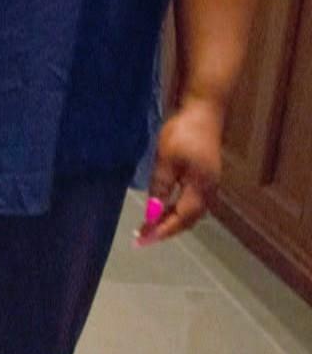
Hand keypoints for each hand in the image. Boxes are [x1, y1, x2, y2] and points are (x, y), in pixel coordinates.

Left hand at [137, 101, 225, 246]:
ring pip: (191, 211)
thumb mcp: (166, 158)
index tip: (143, 241)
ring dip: (171, 220)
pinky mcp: (205, 175)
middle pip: (188, 219)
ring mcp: (209, 183)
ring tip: (151, 226)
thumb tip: (153, 212)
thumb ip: (160, 186)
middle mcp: (208, 190)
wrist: (204, 112)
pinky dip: (177, 209)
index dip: (162, 231)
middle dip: (166, 229)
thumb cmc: (183, 132)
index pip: (181, 218)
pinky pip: (192, 201)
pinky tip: (164, 207)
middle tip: (143, 237)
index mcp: (200, 187)